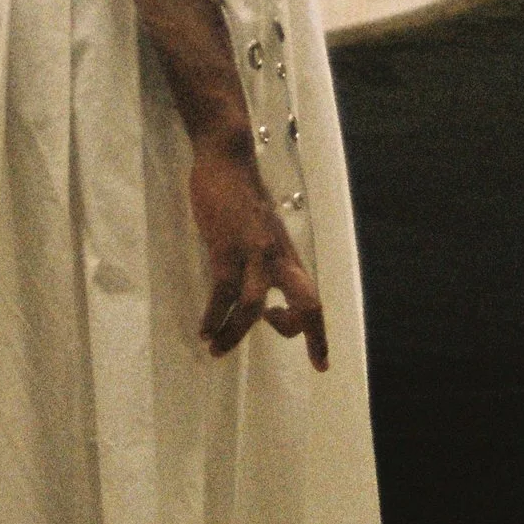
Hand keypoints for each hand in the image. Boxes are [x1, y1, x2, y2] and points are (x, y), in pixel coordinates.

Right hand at [188, 141, 327, 368]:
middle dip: (309, 335)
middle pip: (308, 302)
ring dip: (236, 334)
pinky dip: (214, 316)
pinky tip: (204, 328)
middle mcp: (279, 258)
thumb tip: (258, 292)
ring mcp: (254, 253)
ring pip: (255, 308)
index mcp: (288, 256)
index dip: (319, 334)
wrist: (227, 159)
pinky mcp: (226, 248)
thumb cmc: (242, 194)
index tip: (320, 363)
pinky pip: (223, 293)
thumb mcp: (263, 231)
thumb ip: (265, 260)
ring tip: (216, 349)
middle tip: (312, 365)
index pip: (312, 299)